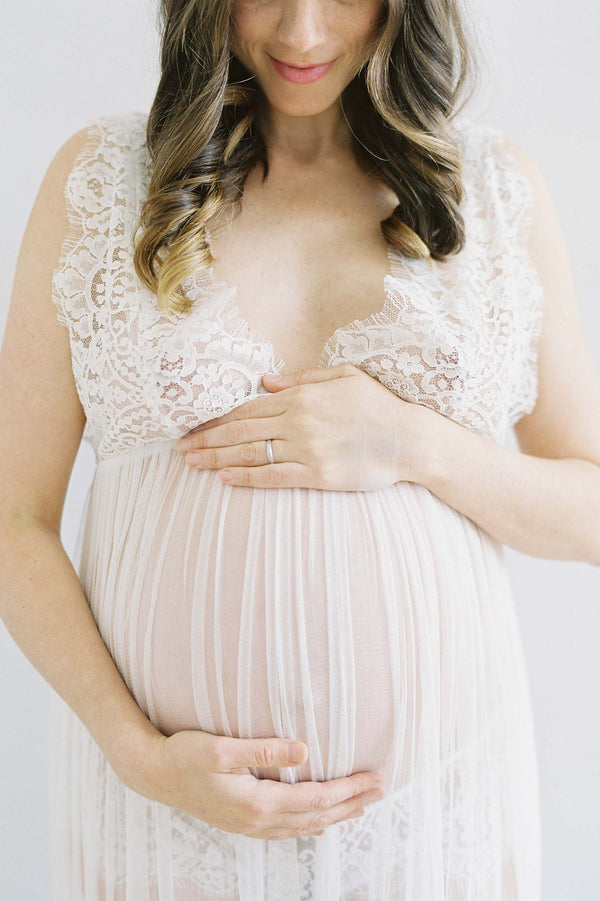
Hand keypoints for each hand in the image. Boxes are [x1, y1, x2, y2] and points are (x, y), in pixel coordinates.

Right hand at [128, 729, 385, 840]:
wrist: (152, 774)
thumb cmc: (184, 755)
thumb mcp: (222, 748)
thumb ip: (264, 749)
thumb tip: (305, 749)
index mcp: (258, 803)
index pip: (317, 798)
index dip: (349, 789)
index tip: (375, 777)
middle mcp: (258, 821)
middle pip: (317, 816)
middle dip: (352, 803)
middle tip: (380, 790)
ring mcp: (249, 826)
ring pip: (304, 826)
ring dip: (335, 815)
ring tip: (359, 805)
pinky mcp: (241, 823)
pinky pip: (287, 829)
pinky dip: (311, 823)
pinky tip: (317, 820)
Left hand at [176, 363, 428, 490]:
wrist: (410, 439)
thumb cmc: (379, 406)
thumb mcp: (343, 377)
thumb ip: (303, 378)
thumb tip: (265, 380)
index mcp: (302, 396)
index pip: (249, 407)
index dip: (218, 418)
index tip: (195, 425)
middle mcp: (299, 420)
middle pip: (241, 430)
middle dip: (207, 438)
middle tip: (180, 447)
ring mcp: (307, 448)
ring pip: (251, 452)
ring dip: (217, 458)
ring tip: (191, 463)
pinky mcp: (318, 474)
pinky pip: (273, 476)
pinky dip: (246, 477)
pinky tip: (225, 479)